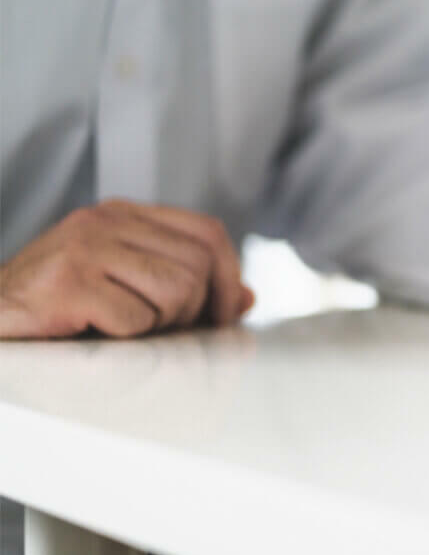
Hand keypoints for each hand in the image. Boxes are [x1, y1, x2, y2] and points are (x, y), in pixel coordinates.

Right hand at [0, 199, 252, 338]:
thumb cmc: (55, 311)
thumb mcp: (126, 287)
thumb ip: (185, 287)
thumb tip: (247, 299)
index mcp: (123, 215)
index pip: (207, 232)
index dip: (230, 276)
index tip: (226, 314)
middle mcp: (106, 221)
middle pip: (199, 264)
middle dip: (195, 309)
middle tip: (166, 331)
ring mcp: (85, 248)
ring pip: (177, 290)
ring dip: (161, 324)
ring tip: (124, 330)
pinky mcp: (69, 284)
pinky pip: (137, 320)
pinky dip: (126, 339)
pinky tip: (95, 335)